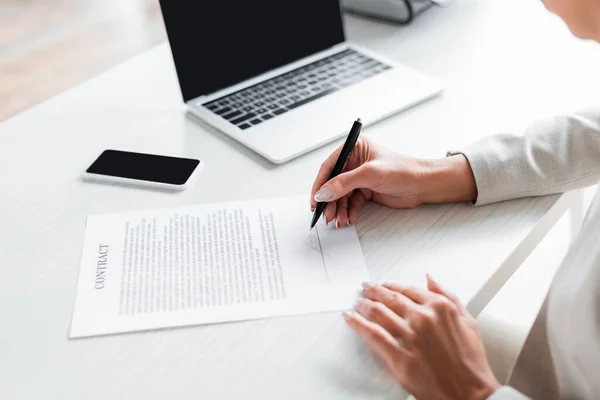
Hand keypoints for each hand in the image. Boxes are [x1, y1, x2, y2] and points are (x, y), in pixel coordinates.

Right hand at [310, 138, 476, 225]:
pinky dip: (348, 211)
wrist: (424, 185)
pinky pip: (351, 202)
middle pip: (333, 183)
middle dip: (329, 201)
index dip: (319, 184)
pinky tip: (349, 218)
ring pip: (341, 196)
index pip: (329, 166)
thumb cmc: (404, 170)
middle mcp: (355, 162)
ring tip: (339, 220)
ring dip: (338, 209)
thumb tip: (323, 193)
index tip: (315, 200)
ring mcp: (360, 177)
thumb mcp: (370, 174)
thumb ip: (344, 183)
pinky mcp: (366, 190)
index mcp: (354, 149)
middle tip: (325, 215)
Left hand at [344, 275, 499, 399]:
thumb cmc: (470, 363)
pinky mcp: (398, 354)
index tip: (385, 285)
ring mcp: (409, 335)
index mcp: (440, 307)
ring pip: (378, 312)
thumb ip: (448, 296)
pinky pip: (372, 334)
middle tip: (365, 289)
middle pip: (389, 297)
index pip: (408, 289)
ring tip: (357, 303)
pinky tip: (351, 319)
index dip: (392, 286)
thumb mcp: (467, 322)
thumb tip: (430, 280)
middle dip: (374, 291)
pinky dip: (357, 323)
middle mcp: (423, 317)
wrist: (470, 394)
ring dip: (363, 305)